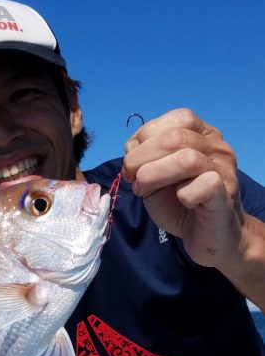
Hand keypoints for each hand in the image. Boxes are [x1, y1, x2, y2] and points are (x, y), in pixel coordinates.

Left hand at [122, 108, 244, 268]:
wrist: (213, 237)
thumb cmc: (183, 205)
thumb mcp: (158, 175)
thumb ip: (146, 156)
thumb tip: (131, 148)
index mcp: (203, 135)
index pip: (178, 118)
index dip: (147, 135)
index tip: (132, 162)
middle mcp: (217, 148)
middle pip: (175, 137)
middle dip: (141, 157)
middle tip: (132, 179)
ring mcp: (224, 172)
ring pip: (188, 159)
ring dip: (154, 174)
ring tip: (143, 190)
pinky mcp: (224, 198)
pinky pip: (204, 186)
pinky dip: (183, 195)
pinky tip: (181, 203)